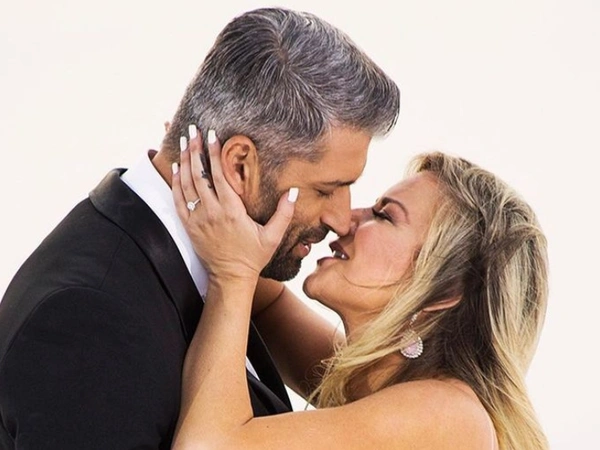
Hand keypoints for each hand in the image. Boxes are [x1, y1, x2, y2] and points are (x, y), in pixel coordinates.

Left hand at [172, 126, 296, 283]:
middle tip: (193, 130)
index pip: (219, 176)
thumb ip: (284, 214)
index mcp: (231, 211)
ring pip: (186, 184)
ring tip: (185, 141)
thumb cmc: (253, 256)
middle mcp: (211, 212)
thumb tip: (294, 192)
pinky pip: (178, 200)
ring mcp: (197, 219)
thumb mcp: (273, 237)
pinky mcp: (189, 226)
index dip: (214, 154)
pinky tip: (177, 167)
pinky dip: (176, 182)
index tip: (213, 135)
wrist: (230, 278)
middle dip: (196, 150)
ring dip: (185, 161)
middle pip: (199, 175)